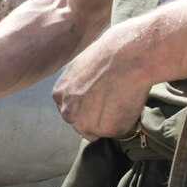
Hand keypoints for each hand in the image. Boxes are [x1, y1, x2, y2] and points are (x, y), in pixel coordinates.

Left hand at [52, 24, 150, 140]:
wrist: (127, 55)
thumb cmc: (108, 55)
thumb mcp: (80, 68)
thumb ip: (77, 87)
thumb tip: (85, 95)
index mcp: (59, 95)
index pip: (72, 111)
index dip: (89, 106)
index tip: (100, 96)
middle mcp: (67, 112)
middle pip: (82, 125)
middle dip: (97, 117)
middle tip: (112, 98)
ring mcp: (85, 123)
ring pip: (100, 131)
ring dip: (110, 120)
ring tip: (120, 97)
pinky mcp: (105, 130)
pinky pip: (117, 130)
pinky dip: (124, 120)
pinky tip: (126, 101)